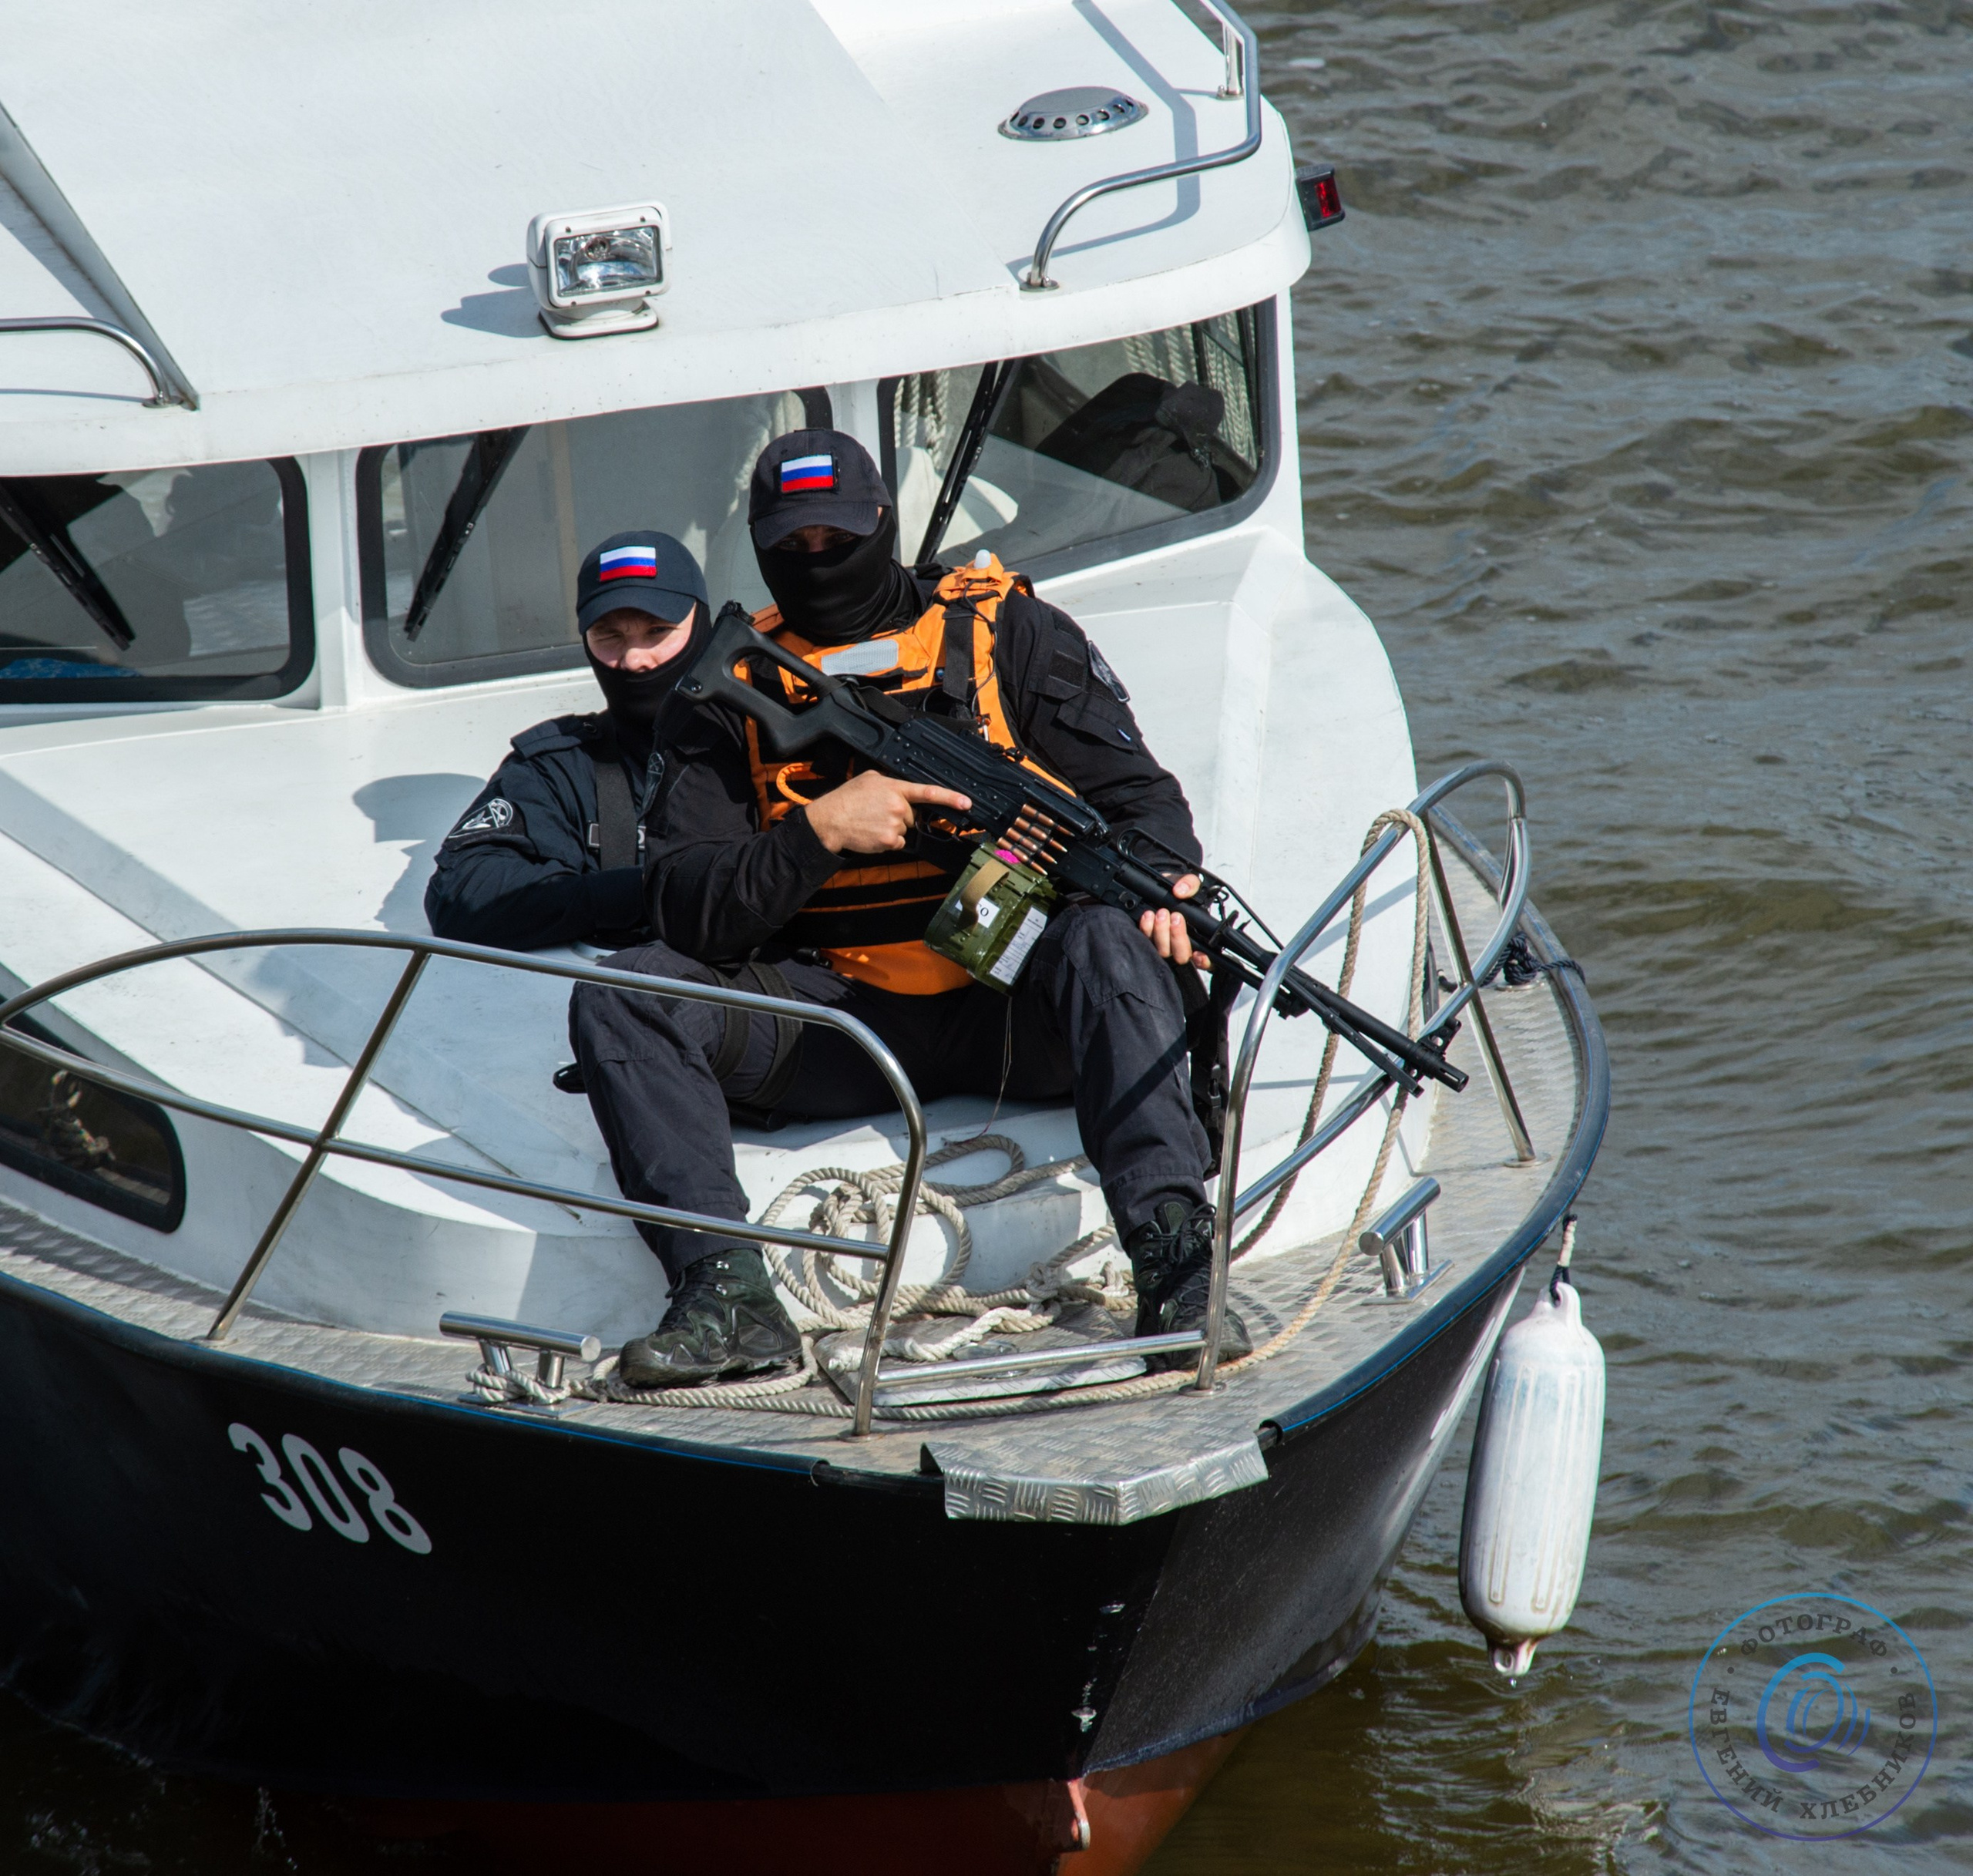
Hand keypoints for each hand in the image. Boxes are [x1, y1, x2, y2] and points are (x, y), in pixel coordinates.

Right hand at [804, 772, 971, 854]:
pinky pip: (898, 843)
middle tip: (878, 813)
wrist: (829, 820)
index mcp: (895, 788)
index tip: (966, 802)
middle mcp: (898, 805)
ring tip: (871, 822)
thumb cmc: (846, 799)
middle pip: (913, 816)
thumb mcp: (869, 779)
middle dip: (900, 816)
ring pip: (905, 830)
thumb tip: (903, 788)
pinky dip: (887, 841)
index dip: (951, 797)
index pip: (929, 791)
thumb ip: (890, 782)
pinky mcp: (890, 841)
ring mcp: (895, 824)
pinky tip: (872, 833)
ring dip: (892, 829)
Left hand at [1140, 873, 1200, 965]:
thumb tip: (1181, 892)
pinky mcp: (1147, 940)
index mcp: (1198, 935)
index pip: (1204, 959)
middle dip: (1177, 937)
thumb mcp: (1187, 881)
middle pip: (1181, 956)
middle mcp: (1181, 944)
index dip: (1203, 961)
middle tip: (1175, 916)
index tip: (1198, 953)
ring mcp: (1163, 944)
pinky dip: (1146, 930)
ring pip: (1163, 952)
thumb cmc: (1177, 889)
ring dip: (1161, 932)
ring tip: (1159, 912)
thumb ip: (1190, 884)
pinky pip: (1146, 942)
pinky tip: (1147, 917)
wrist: (1158, 886)